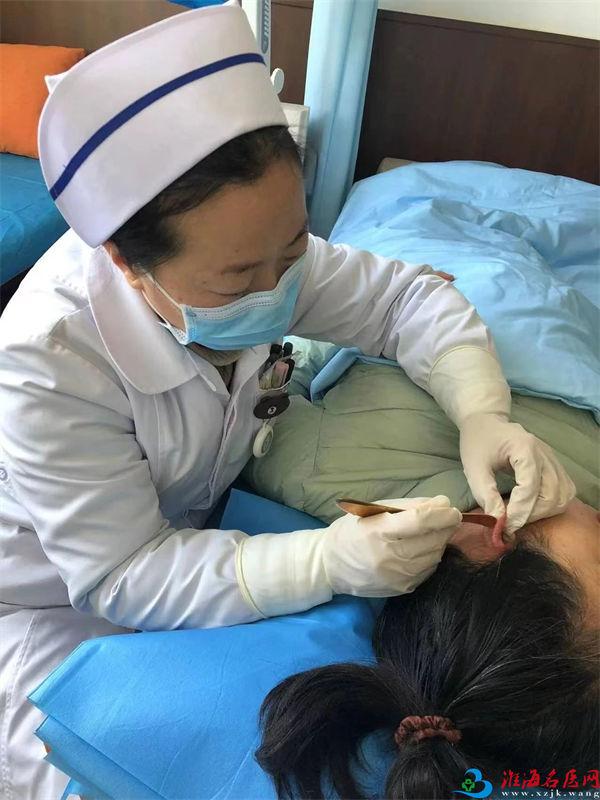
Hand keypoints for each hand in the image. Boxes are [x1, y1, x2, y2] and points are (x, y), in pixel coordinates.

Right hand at [321, 496, 461, 596]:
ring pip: (434, 555)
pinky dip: (431, 556)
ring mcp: (396, 576)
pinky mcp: (402, 589)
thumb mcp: (372, 511)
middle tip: (448, 517)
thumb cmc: (351, 532)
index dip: (441, 514)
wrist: (330, 567)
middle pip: (432, 539)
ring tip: (434, 531)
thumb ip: (407, 506)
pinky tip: (423, 548)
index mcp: (377, 532)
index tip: (451, 508)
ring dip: (440, 541)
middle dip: (446, 526)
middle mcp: (388, 557)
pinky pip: (428, 569)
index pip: (419, 521)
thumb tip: (441, 503)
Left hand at [459, 413, 575, 536]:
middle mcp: (544, 454)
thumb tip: (499, 521)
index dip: (519, 511)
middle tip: (510, 524)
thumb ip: (485, 494)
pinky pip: (564, 492)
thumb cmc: (478, 443)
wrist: (486, 423)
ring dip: (543, 513)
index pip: (530, 487)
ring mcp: (553, 460)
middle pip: (551, 494)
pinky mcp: (555, 466)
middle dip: (531, 515)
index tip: (504, 527)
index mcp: (524, 448)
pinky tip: (531, 509)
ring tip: (519, 516)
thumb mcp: (474, 468)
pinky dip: (551, 506)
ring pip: (562, 496)